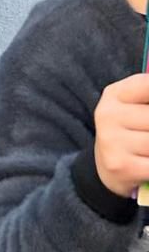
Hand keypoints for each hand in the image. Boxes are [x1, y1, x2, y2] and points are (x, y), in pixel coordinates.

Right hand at [94, 73, 148, 196]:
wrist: (108, 166)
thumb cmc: (131, 130)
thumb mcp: (135, 106)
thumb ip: (147, 97)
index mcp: (114, 94)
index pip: (146, 85)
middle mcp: (108, 114)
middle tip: (148, 130)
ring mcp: (112, 141)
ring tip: (148, 146)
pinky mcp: (120, 165)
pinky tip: (148, 160)